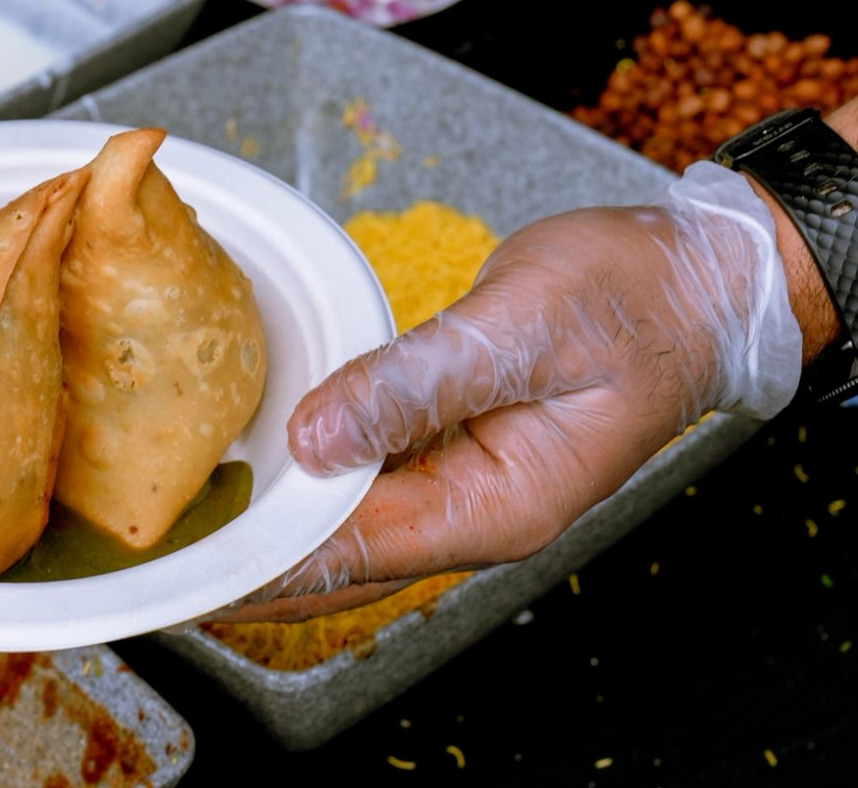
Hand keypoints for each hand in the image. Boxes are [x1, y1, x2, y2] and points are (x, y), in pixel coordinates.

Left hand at [223, 163, 802, 623]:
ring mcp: (466, 485)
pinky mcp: (456, 448)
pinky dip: (310, 483)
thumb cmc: (631, 298)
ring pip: (350, 529)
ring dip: (273, 531)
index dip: (262, 565)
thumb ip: (414, 382)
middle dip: (251, 570)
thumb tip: (316, 438)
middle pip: (341, 563)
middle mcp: (476, 513)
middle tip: (160, 568)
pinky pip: (369, 482)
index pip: (354, 552)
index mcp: (498, 505)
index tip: (186, 575)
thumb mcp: (520, 327)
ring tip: (184, 529)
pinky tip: (257, 470)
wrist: (698, 282)